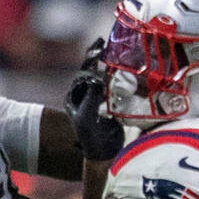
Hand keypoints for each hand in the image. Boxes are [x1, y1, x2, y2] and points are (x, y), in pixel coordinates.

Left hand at [65, 38, 123, 162]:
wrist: (103, 154)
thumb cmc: (90, 138)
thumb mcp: (87, 115)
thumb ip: (91, 96)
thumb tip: (96, 78)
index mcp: (74, 97)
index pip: (82, 74)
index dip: (91, 59)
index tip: (99, 47)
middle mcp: (84, 97)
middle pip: (91, 72)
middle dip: (97, 57)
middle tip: (103, 43)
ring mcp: (97, 101)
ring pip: (102, 78)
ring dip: (108, 65)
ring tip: (115, 51)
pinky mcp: (109, 106)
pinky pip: (113, 88)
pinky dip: (118, 78)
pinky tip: (125, 69)